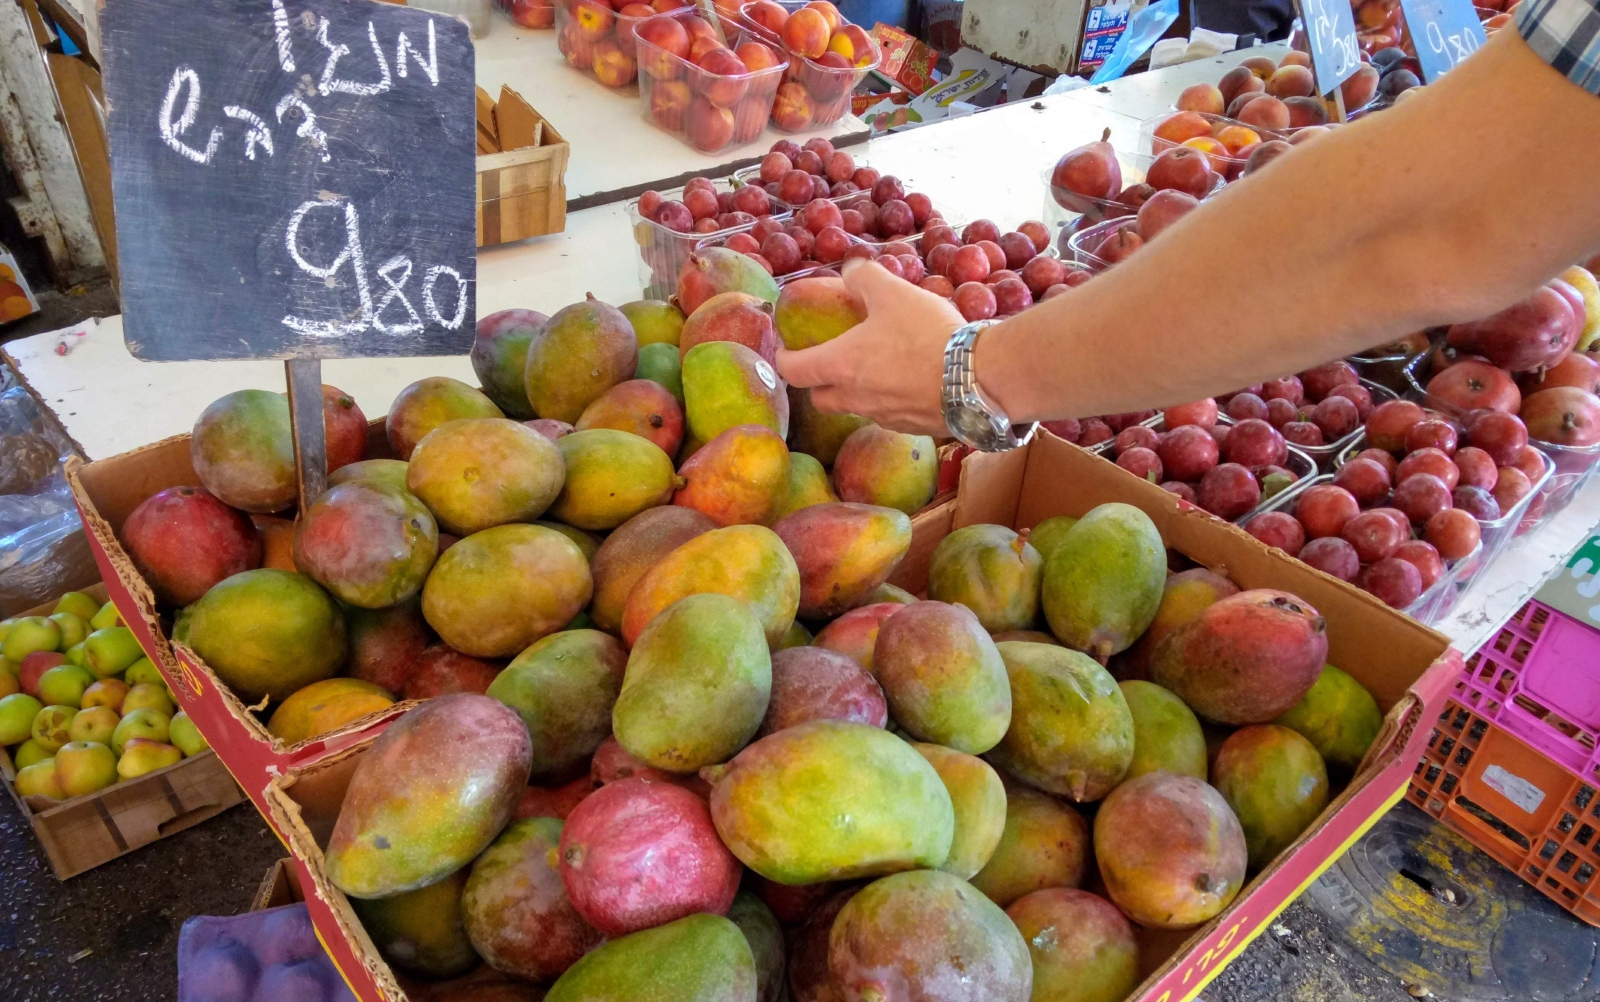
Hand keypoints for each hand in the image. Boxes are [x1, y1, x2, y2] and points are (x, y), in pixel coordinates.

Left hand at [775, 259, 962, 435]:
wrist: (977, 379)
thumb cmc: (927, 334)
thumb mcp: (894, 293)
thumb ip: (865, 278)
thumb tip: (851, 269)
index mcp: (841, 366)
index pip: (794, 371)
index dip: (783, 359)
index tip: (785, 349)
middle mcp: (856, 398)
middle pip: (821, 399)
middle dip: (817, 383)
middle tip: (827, 362)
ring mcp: (884, 417)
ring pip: (855, 408)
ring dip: (854, 392)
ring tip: (873, 368)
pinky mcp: (911, 427)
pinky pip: (888, 415)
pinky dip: (888, 400)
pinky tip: (908, 382)